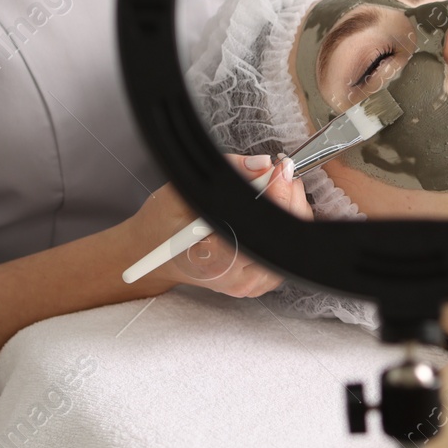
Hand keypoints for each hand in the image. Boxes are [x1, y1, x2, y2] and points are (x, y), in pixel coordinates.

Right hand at [125, 155, 305, 298]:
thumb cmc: (163, 225)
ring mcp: (253, 284)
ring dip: (288, 209)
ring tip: (272, 186)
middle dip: (288, 197)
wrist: (155, 257)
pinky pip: (287, 249)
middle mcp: (238, 278)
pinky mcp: (263, 282)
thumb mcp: (181, 191)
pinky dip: (284, 223)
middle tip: (280, 171)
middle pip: (284, 236)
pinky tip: (272, 207)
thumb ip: (224, 173)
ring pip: (291, 242)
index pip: (259, 227)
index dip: (276, 194)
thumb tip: (262, 163)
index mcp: (214, 260)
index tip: (279, 169)